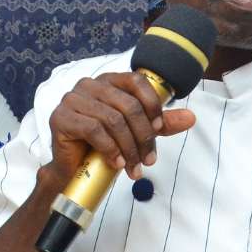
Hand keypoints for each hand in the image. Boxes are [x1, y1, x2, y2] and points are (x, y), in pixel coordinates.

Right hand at [46, 72, 196, 180]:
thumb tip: (191, 117)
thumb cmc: (103, 146)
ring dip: (129, 148)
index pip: (136, 81)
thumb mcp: (136, 132)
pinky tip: (117, 163)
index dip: (152, 104)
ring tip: (134, 167)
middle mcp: (88, 85)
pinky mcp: (60, 118)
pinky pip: (93, 130)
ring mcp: (72, 99)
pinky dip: (110, 149)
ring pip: (112, 119)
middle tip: (149, 160)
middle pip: (127, 105)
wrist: (73, 170)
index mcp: (107, 81)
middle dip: (143, 136)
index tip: (159, 129)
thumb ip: (160, 123)